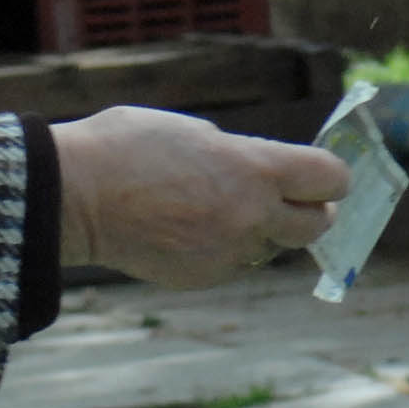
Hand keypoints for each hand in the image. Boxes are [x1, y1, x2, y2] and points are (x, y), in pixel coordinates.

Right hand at [51, 109, 349, 286]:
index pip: (331, 179)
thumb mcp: (195, 131)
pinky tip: (192, 228)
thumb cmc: (127, 147)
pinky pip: (234, 262)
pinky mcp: (204, 276)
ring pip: (272, 247)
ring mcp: (228, 252)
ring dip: (263, 231)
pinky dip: (226, 248)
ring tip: (224, 208)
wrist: (76, 197)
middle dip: (309, 210)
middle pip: (316, 224)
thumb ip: (239, 154)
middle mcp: (251, 216)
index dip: (332, 177)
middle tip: (291, 199)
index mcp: (254, 170)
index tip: (322, 175)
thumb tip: (261, 171)